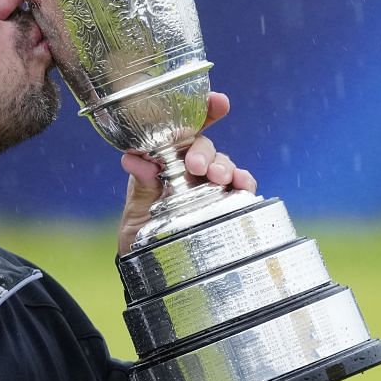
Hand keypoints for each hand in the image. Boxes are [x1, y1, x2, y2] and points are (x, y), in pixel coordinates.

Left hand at [117, 90, 258, 254]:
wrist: (152, 278)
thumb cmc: (139, 241)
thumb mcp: (134, 216)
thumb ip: (141, 187)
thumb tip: (135, 159)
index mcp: (167, 163)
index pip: (185, 130)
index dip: (204, 111)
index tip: (218, 102)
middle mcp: (191, 172)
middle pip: (206, 147)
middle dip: (206, 151)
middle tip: (198, 167)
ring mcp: (211, 189)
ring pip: (224, 165)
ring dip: (225, 167)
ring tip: (220, 178)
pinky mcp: (227, 207)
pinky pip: (241, 189)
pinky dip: (245, 183)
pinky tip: (243, 186)